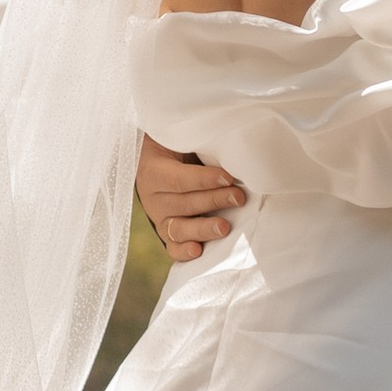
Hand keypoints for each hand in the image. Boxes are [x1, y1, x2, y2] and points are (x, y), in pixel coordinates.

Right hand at [137, 132, 245, 258]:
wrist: (163, 160)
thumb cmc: (179, 146)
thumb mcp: (182, 138)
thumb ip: (197, 142)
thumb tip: (228, 144)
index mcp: (153, 170)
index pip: (178, 179)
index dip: (204, 179)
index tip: (229, 176)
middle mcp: (152, 197)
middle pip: (183, 204)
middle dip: (214, 200)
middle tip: (238, 197)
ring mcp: (159, 218)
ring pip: (178, 229)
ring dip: (203, 229)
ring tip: (224, 227)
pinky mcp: (166, 234)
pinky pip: (172, 248)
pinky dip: (183, 252)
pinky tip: (198, 251)